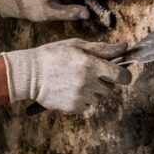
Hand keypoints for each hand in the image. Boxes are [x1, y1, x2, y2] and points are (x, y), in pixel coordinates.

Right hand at [1, 39, 130, 113]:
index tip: (118, 75)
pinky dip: (80, 100)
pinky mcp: (73, 108)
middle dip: (101, 82)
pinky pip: (86, 106)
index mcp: (91, 65)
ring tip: (72, 82)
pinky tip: (67, 91)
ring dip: (90, 92)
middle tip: (85, 74)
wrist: (29, 74)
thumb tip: (124, 47)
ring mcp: (81, 97)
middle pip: (109, 89)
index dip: (122, 76)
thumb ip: (102, 48)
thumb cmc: (52, 55)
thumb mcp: (76, 45)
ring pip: (97, 98)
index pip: (122, 76)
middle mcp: (88, 83)